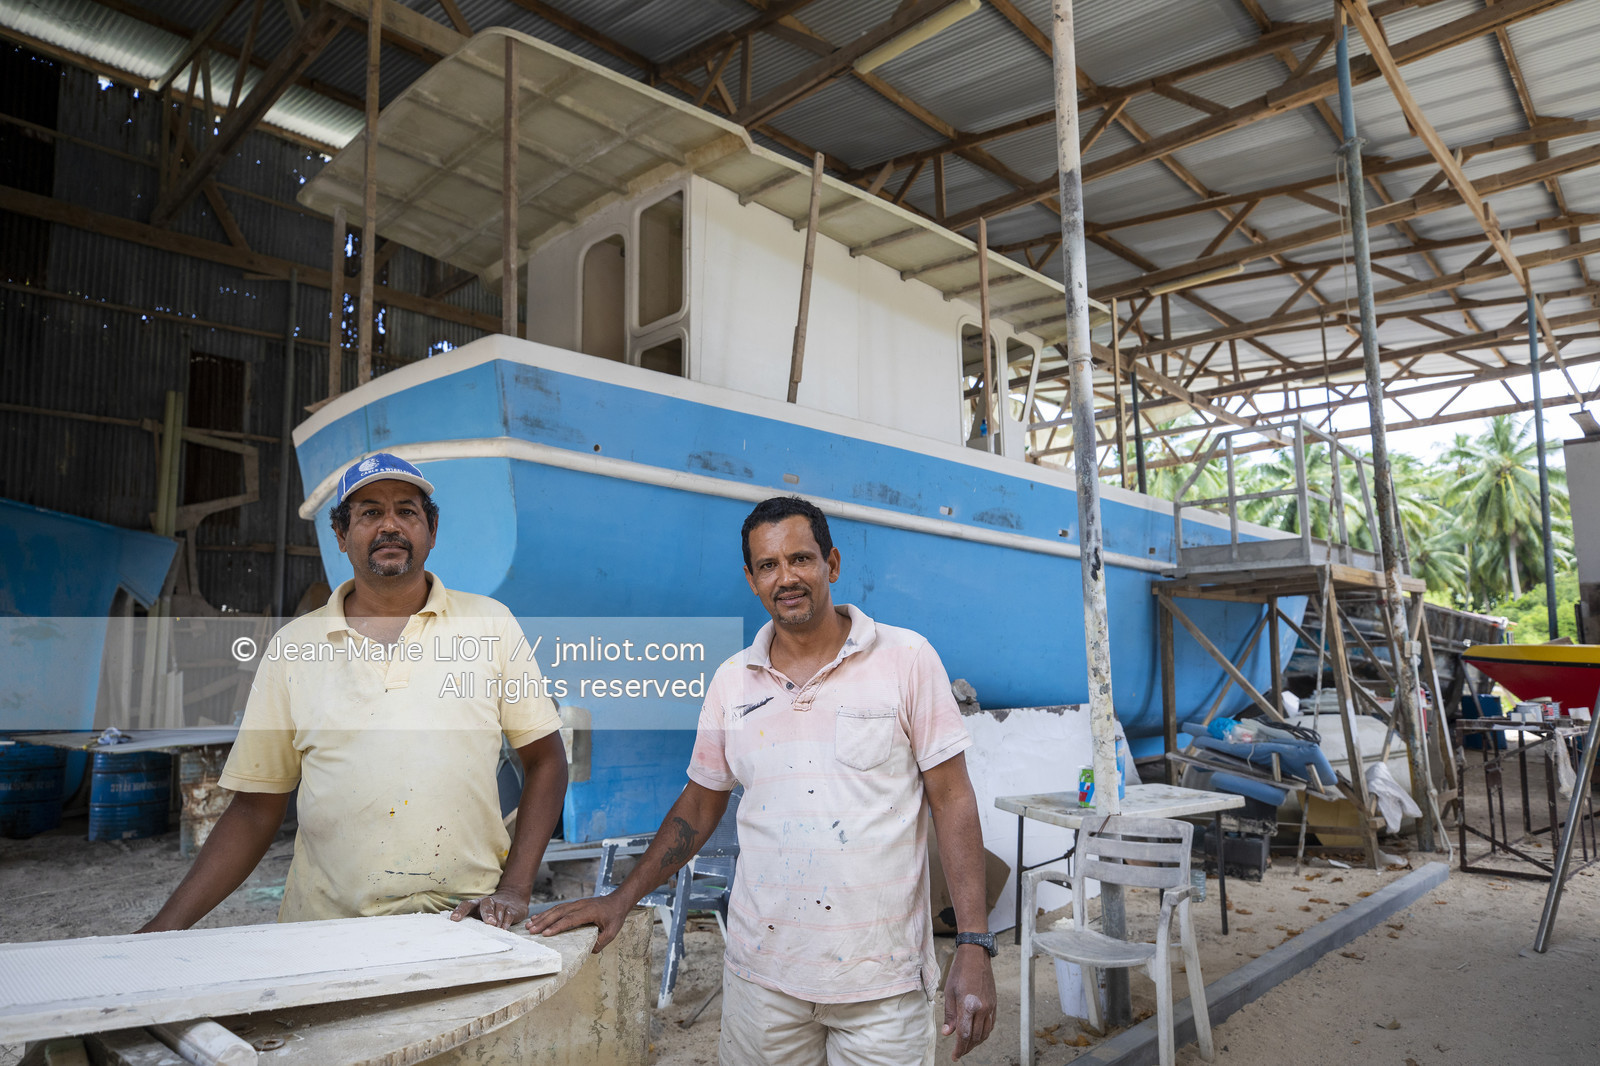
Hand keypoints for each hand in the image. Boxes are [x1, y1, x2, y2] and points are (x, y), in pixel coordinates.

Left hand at [449, 887, 529, 928]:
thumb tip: (462, 935)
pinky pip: (509, 915)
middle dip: (487, 913)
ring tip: (496, 928)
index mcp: (477, 904)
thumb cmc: (490, 910)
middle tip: (489, 922)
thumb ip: (473, 921)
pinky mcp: (511, 909)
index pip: (466, 905)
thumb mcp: (480, 913)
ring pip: (499, 909)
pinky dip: (506, 922)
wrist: (512, 896)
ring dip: (498, 920)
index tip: (454, 919)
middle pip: (486, 905)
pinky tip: (504, 929)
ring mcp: (501, 904)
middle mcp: (488, 902)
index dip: (460, 911)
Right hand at [524, 893, 630, 952]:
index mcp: (588, 912)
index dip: (557, 926)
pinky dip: (547, 913)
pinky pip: (558, 908)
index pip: (570, 919)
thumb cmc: (615, 916)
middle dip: (543, 922)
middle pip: (559, 913)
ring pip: (556, 909)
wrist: (617, 901)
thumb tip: (589, 951)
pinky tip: (537, 918)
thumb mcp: (613, 931)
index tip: (545, 934)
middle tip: (531, 931)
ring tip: (529, 925)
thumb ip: (601, 941)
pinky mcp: (573, 904)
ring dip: (542, 917)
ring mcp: (576, 904)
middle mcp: (580, 906)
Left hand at [942, 944, 995, 1059]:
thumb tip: (948, 1033)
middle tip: (959, 1053)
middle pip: (975, 1037)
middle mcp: (982, 1008)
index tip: (954, 1056)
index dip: (959, 1048)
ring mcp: (990, 1006)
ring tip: (967, 1046)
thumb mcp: (949, 992)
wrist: (976, 956)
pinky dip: (984, 1033)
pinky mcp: (994, 1003)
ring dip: (976, 1043)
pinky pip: (991, 1024)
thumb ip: (949, 1015)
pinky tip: (978, 1034)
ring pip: (985, 1033)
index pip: (964, 1035)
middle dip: (967, 1048)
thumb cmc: (960, 971)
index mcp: (968, 1005)